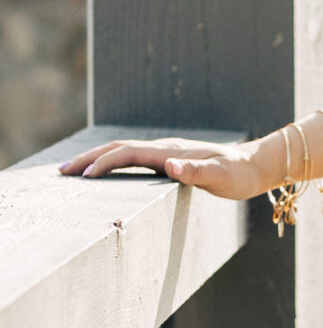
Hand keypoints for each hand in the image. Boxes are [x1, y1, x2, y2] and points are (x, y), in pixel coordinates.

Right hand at [58, 135, 279, 202]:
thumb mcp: (221, 177)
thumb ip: (197, 173)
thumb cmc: (239, 175)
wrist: (255, 165)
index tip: (84, 178)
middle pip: (117, 149)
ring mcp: (165, 154)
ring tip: (74, 172)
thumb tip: (171, 167)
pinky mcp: (168, 161)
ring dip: (96, 159)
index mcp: (169, 152)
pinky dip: (112, 164)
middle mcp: (163, 149)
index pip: (128, 154)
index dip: (105, 164)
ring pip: (122, 152)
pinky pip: (133, 160)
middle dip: (88, 159)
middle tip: (61, 173)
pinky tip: (106, 174)